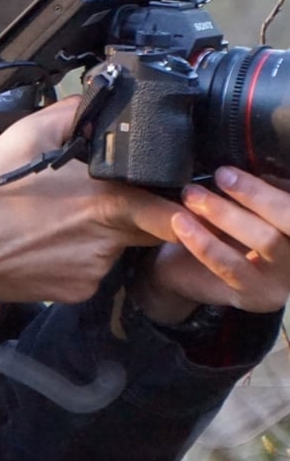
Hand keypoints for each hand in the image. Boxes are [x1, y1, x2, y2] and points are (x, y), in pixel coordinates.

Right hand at [0, 96, 185, 304]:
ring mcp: (93, 272)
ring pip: (115, 246)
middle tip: (99, 192)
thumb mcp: (25, 135)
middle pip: (148, 228)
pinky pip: (91, 267)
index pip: (174, 212)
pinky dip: (77, 253)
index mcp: (106, 203)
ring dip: (100, 230)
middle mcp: (107, 243)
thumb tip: (95, 101)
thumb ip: (70, 115)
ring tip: (55, 215)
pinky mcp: (76, 292)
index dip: (184, 203)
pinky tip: (45, 239)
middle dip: (135, 209)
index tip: (182, 192)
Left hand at [140, 167, 289, 313]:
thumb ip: (261, 191)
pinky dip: (205, 241)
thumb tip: (259, 165)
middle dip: (257, 194)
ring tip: (192, 194)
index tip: (241, 166)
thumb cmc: (225, 228)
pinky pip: (232, 266)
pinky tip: (181, 223)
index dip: (274, 187)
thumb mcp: (248, 207)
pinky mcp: (256, 295)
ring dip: (227, 212)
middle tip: (221, 174)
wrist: (191, 272)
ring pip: (265, 241)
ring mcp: (283, 280)